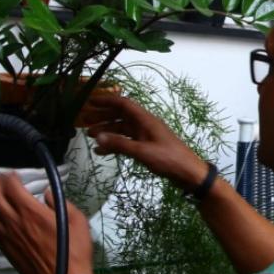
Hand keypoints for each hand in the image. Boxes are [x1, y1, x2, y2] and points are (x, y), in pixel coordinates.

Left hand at [0, 172, 93, 273]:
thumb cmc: (74, 253)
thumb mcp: (77, 221)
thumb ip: (61, 203)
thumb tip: (48, 194)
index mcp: (32, 213)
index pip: (12, 188)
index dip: (10, 178)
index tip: (13, 174)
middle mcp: (15, 223)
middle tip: (0, 181)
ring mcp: (8, 237)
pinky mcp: (6, 250)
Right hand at [83, 94, 210, 192]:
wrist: (188, 173)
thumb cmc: (168, 159)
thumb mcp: (142, 152)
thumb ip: (120, 144)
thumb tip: (97, 137)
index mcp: (146, 120)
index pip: (124, 104)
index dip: (106, 100)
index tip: (90, 101)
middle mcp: (145, 124)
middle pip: (120, 115)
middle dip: (102, 116)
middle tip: (84, 121)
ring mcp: (146, 136)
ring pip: (122, 129)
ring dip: (107, 130)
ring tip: (90, 136)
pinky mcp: (147, 147)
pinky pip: (127, 142)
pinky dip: (114, 144)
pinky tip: (101, 151)